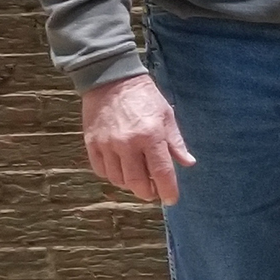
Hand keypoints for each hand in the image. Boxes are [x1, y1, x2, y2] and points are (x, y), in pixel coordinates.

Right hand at [81, 72, 193, 204]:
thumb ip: (176, 142)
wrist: (111, 80)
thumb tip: (188, 163)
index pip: (161, 173)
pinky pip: (101, 170)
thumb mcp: (167, 116)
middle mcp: (128, 144)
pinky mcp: (92, 144)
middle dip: (148, 192)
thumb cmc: (144, 97)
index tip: (172, 199)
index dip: (168, 190)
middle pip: (137, 182)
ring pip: (118, 179)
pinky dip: (112, 176)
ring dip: (130, 185)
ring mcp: (107, 145)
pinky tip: (121, 171)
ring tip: (139, 180)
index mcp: (151, 136)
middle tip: (154, 192)